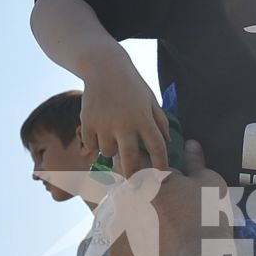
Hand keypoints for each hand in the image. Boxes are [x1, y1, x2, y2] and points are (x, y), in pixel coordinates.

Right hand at [80, 61, 172, 177]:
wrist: (104, 67)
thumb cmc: (132, 85)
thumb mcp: (150, 100)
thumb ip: (160, 121)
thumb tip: (167, 142)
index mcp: (144, 118)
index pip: (157, 147)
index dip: (162, 165)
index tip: (163, 176)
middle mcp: (124, 124)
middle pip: (131, 160)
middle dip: (134, 177)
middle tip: (135, 187)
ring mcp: (104, 124)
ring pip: (108, 153)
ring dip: (112, 151)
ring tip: (113, 140)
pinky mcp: (87, 122)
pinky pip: (91, 144)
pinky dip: (94, 143)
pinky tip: (98, 133)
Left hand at [99, 139, 225, 255]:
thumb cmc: (205, 217)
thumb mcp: (208, 184)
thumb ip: (195, 162)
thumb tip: (190, 144)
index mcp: (143, 177)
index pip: (132, 162)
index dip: (141, 168)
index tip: (154, 179)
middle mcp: (123, 198)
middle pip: (120, 190)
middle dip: (131, 195)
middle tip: (156, 208)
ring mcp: (115, 227)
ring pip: (114, 219)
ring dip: (126, 222)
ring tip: (151, 234)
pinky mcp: (115, 254)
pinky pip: (115, 250)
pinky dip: (126, 250)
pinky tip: (144, 254)